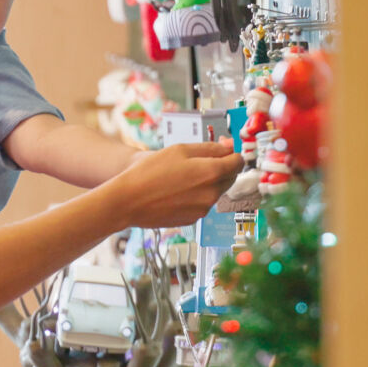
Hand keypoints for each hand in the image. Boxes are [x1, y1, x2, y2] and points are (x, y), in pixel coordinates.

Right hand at [114, 139, 241, 227]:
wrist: (129, 200)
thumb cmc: (150, 171)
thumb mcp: (179, 150)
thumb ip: (209, 148)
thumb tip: (229, 147)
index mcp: (212, 172)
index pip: (238, 162)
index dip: (231, 154)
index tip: (223, 151)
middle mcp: (212, 193)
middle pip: (230, 177)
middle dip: (221, 168)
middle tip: (198, 161)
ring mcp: (204, 209)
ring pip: (216, 191)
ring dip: (208, 182)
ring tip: (182, 177)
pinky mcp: (194, 219)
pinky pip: (203, 203)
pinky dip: (196, 196)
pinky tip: (177, 191)